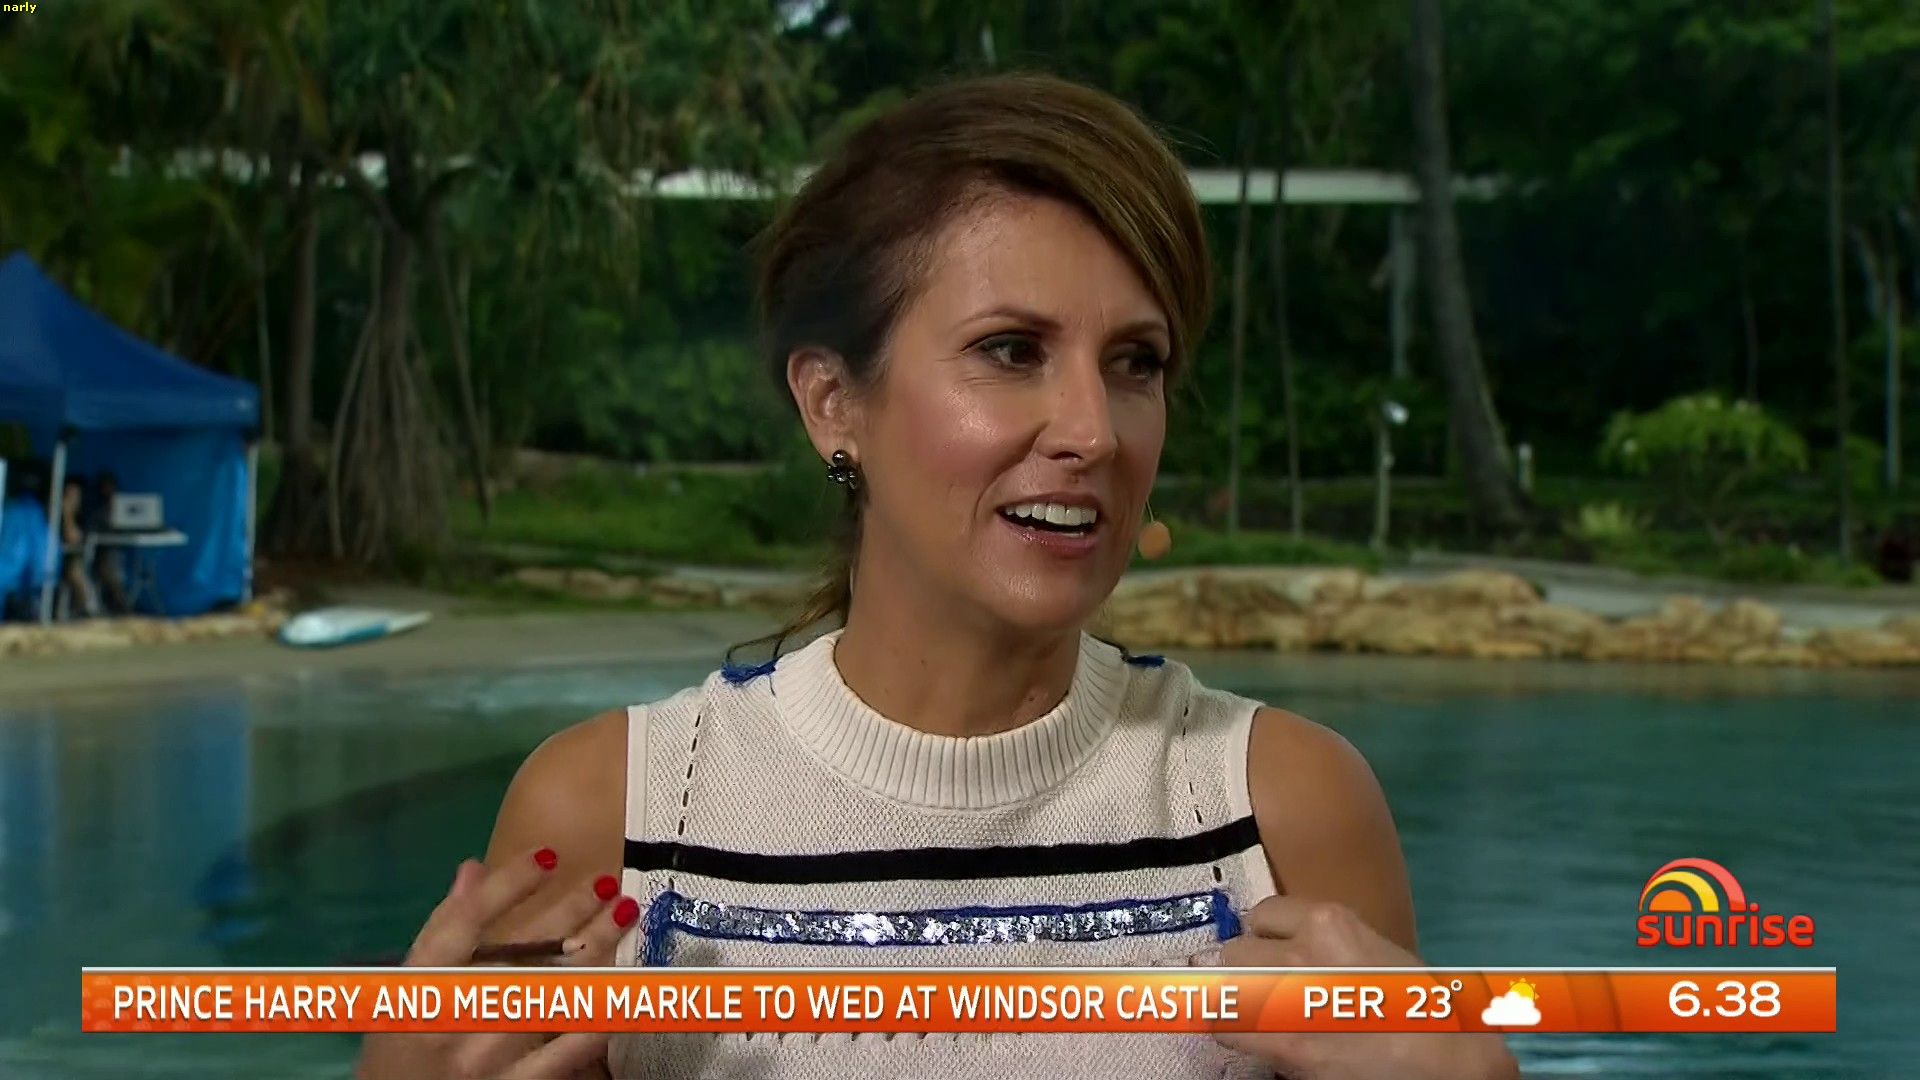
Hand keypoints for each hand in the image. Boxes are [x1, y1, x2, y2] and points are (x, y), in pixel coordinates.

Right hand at [355, 848, 638, 1079]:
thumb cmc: (398, 1050)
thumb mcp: (399, 991)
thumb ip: (438, 932)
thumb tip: (473, 870)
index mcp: (419, 986)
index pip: (465, 924)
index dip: (509, 885)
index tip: (547, 855)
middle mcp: (453, 1017)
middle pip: (519, 953)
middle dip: (569, 912)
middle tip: (606, 883)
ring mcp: (485, 1056)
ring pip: (551, 992)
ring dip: (594, 949)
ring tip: (623, 916)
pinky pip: (565, 1050)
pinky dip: (595, 1015)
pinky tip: (622, 984)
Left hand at [1206, 896, 1517, 1079]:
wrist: (1444, 1060)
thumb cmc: (1418, 1007)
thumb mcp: (1372, 950)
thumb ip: (1325, 943)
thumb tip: (1279, 949)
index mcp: (1330, 920)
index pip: (1263, 913)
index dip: (1264, 937)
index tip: (1270, 953)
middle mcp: (1302, 950)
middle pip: (1236, 949)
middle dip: (1246, 969)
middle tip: (1267, 989)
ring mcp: (1287, 996)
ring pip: (1224, 986)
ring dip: (1235, 999)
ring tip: (1259, 1014)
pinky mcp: (1281, 1040)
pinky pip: (1225, 1025)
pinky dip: (1233, 1030)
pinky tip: (1253, 1036)